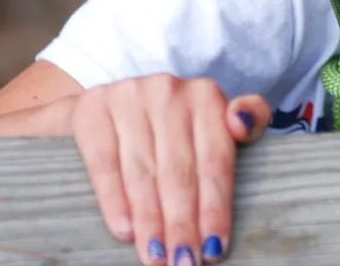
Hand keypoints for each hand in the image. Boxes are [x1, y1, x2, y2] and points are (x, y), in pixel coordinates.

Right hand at [71, 73, 269, 264]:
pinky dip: (114, 200)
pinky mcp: (93, 110)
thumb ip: (246, 118)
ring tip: (157, 258)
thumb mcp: (210, 119)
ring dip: (151, 221)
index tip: (215, 247)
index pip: (215, 158)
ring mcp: (129, 97)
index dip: (215, 206)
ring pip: (143, 171)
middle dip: (183, 223)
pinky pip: (104, 163)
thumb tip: (241, 125)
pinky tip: (125, 230)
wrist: (106, 106)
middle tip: (185, 263)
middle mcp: (168, 91)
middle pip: (179, 170)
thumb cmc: (170, 125)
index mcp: (206, 95)